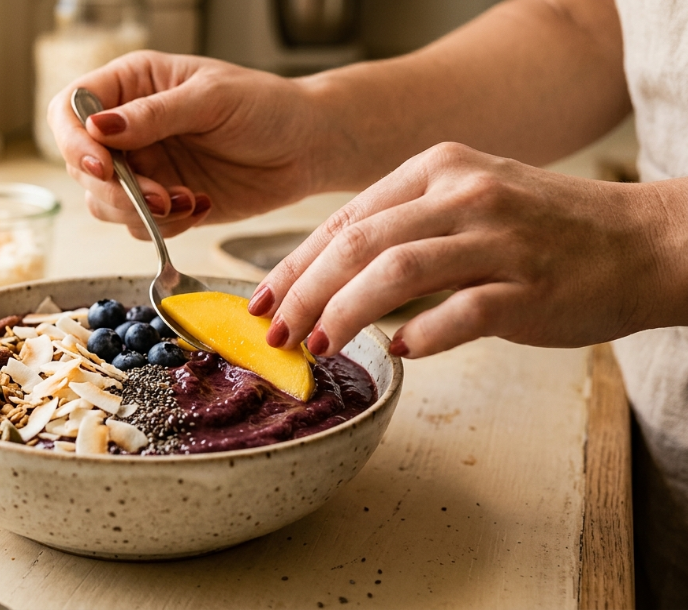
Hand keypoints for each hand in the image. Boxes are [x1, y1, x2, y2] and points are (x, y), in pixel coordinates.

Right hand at [48, 51, 327, 239]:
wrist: (306, 147)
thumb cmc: (267, 106)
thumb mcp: (211, 99)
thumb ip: (154, 114)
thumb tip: (98, 126)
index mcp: (132, 84)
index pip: (71, 109)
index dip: (74, 140)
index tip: (101, 165)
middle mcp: (129, 126)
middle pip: (81, 165)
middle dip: (116, 189)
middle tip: (160, 197)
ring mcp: (144, 167)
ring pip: (103, 202)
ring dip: (139, 212)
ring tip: (185, 200)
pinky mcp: (162, 202)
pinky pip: (137, 226)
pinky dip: (163, 226)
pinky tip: (199, 205)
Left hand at [249, 142, 680, 357]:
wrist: (640, 241)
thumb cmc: (542, 228)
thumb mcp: (466, 199)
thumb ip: (402, 225)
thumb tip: (325, 276)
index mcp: (438, 168)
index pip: (345, 218)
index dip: (293, 264)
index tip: (261, 301)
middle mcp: (464, 195)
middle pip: (358, 243)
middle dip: (303, 292)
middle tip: (275, 334)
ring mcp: (497, 239)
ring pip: (395, 272)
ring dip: (343, 313)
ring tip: (316, 346)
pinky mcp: (528, 286)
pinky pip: (459, 315)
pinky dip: (418, 337)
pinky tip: (396, 351)